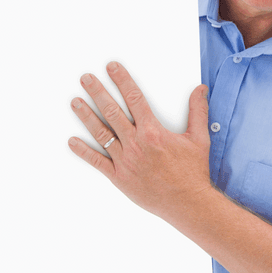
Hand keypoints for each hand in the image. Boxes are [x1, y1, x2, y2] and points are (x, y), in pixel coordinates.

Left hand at [68, 62, 211, 222]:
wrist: (187, 204)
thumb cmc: (193, 173)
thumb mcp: (199, 139)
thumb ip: (197, 112)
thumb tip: (199, 90)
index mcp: (153, 132)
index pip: (134, 98)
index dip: (122, 80)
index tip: (111, 67)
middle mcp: (136, 144)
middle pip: (112, 112)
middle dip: (97, 92)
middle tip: (85, 78)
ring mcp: (125, 160)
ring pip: (101, 134)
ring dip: (86, 116)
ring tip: (74, 102)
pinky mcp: (119, 177)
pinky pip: (97, 162)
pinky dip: (83, 151)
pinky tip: (72, 141)